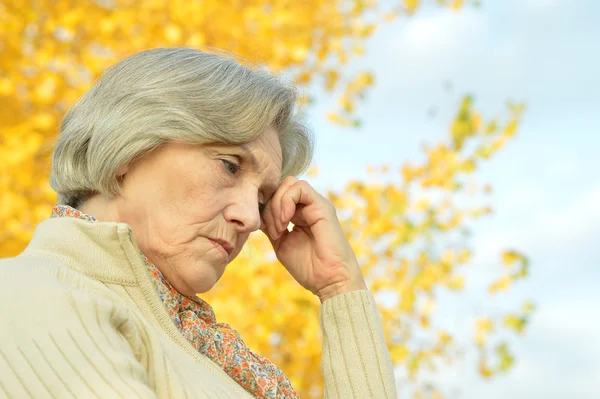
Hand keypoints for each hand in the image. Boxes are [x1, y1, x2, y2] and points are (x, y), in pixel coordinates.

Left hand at [260, 177, 366, 301]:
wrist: (330, 281)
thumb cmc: (309, 268)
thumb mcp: (281, 243)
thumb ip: (271, 226)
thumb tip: (257, 214)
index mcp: (299, 214)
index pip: (277, 195)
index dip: (265, 207)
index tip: (264, 229)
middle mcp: (308, 206)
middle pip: (281, 187)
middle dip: (270, 206)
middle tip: (273, 230)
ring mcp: (316, 204)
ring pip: (289, 184)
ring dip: (277, 204)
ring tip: (280, 228)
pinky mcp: (322, 205)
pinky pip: (299, 187)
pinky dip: (286, 201)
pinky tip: (285, 221)